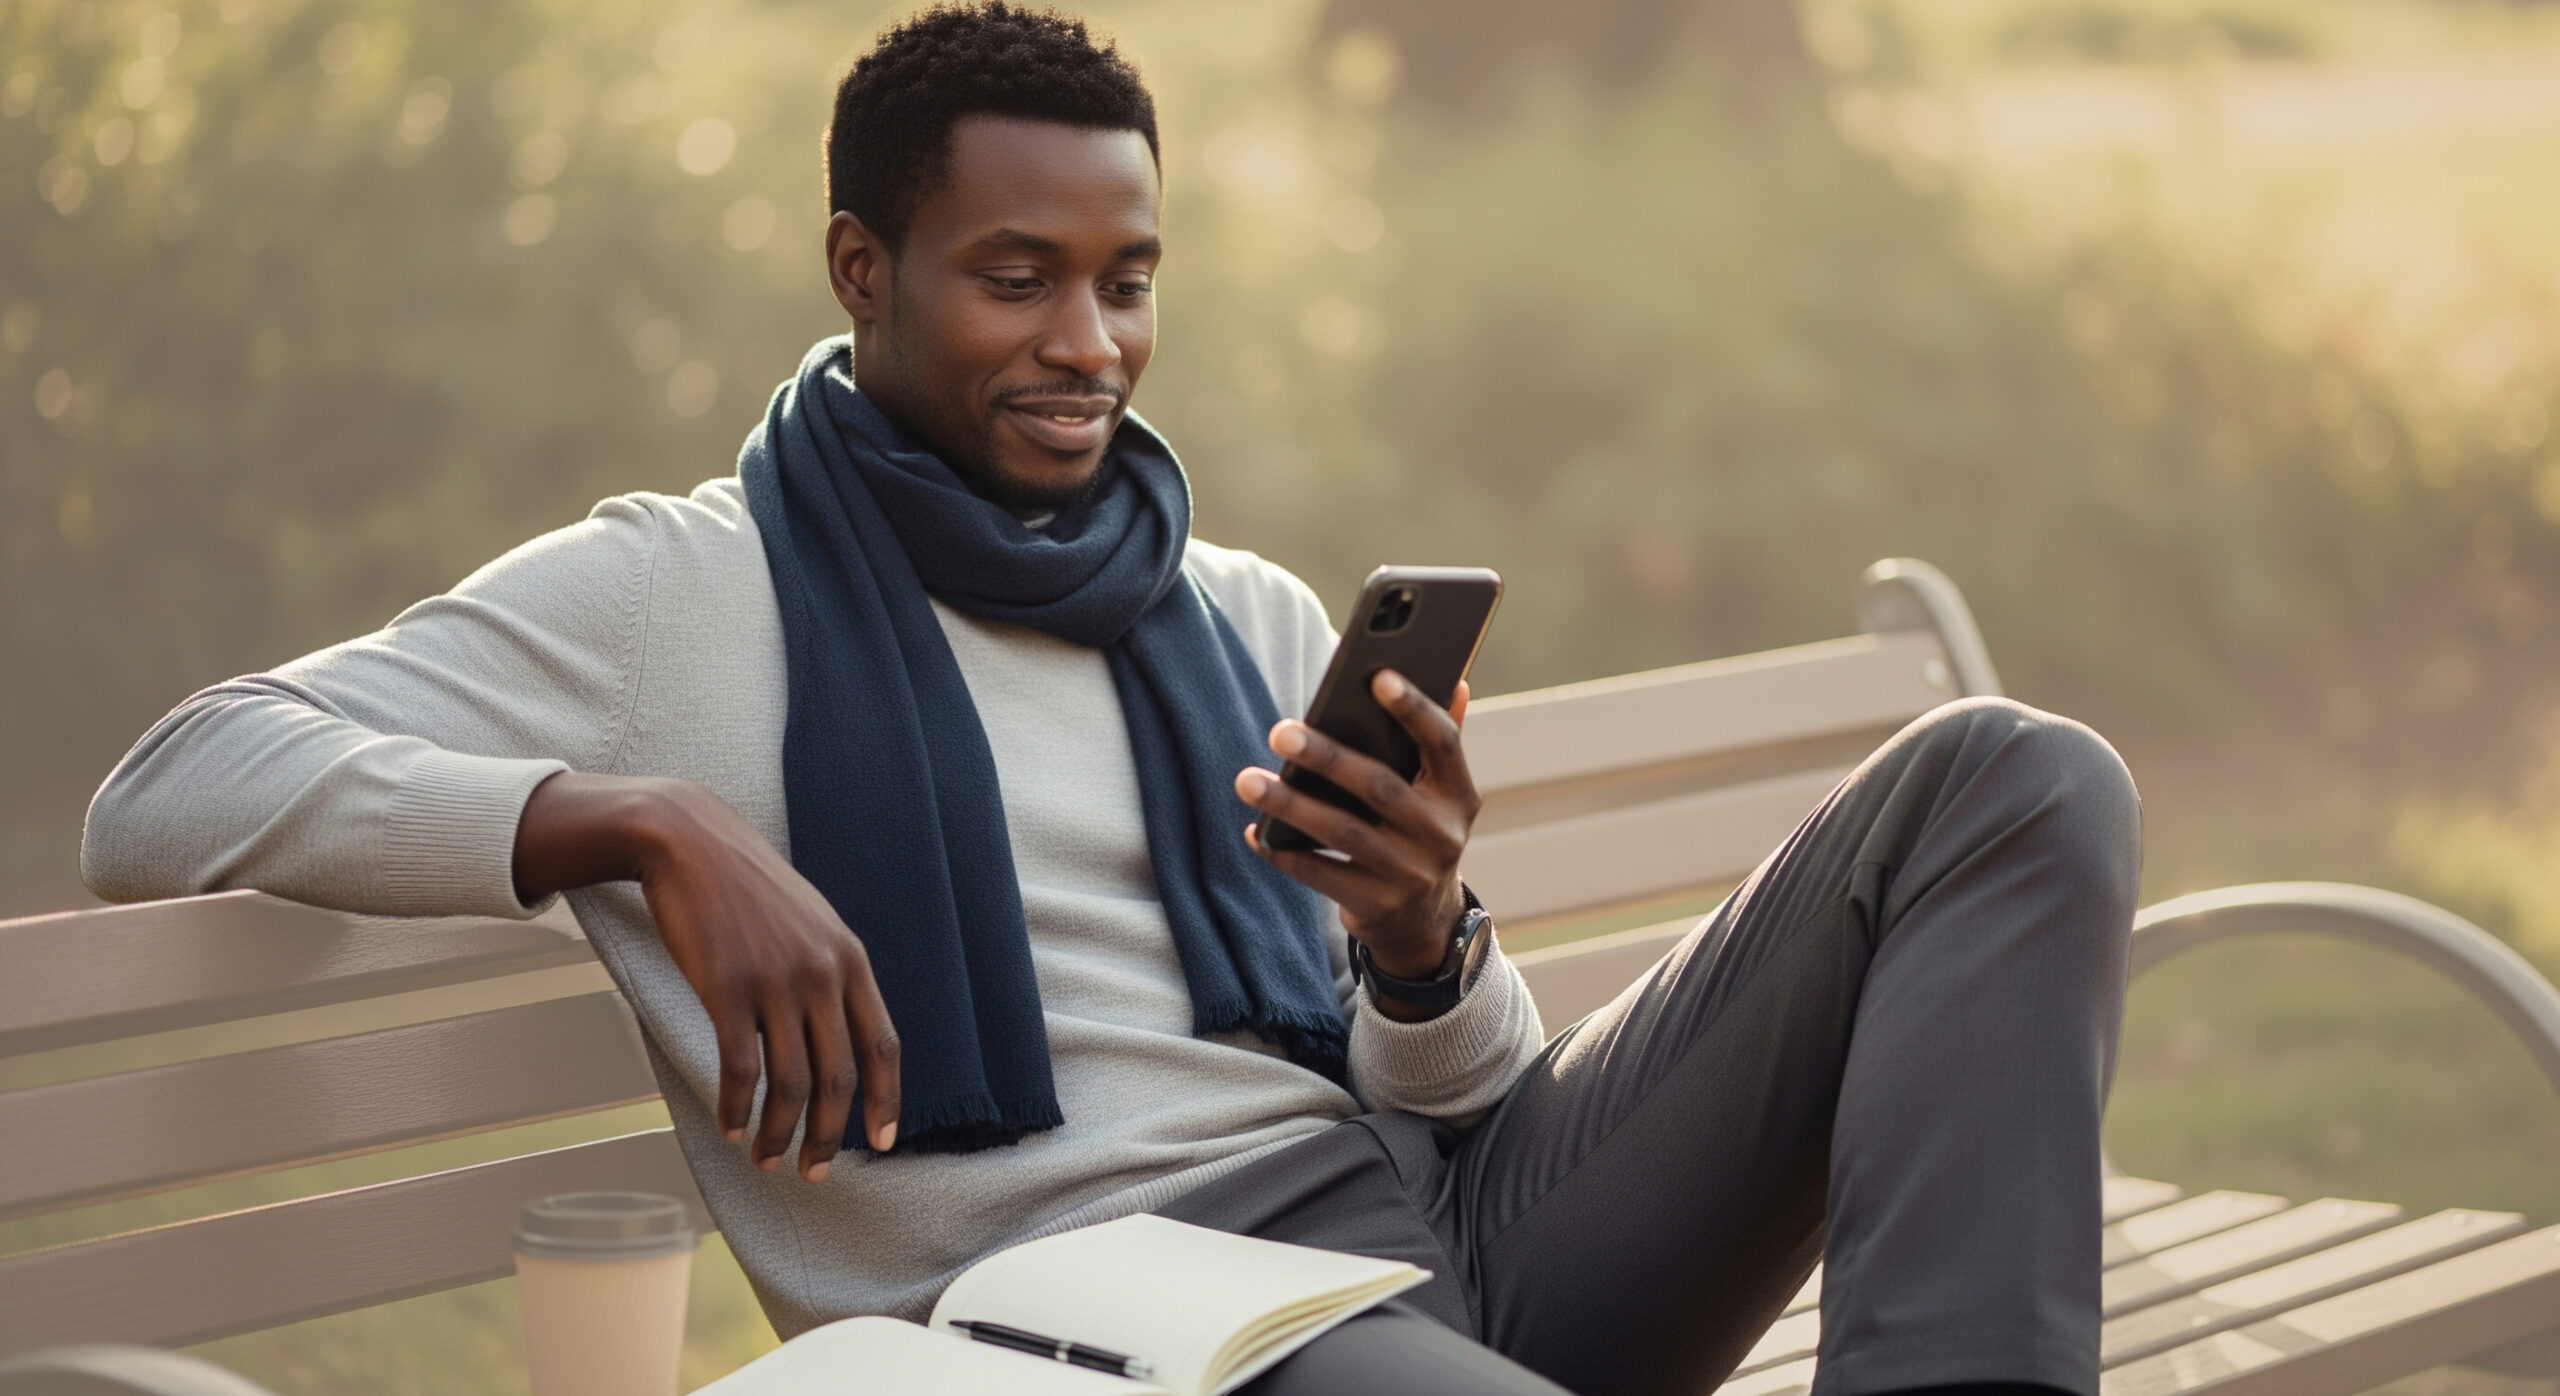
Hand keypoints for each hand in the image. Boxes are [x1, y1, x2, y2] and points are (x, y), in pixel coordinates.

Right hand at [514, 773, 900, 1181]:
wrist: (692, 843)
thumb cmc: (751, 889)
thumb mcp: (813, 924)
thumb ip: (832, 976)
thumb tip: (839, 1039)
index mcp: (851, 960)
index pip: (882, 1045)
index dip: (886, 1100)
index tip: (882, 1142)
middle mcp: (821, 974)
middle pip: (837, 1078)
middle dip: (828, 1136)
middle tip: (814, 1172)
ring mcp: (774, 982)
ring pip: (789, 1084)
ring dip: (779, 1133)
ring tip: (767, 1160)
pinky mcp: (725, 988)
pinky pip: (739, 1070)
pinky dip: (736, 1109)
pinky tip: (731, 1129)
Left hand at [1235, 673, 1479, 1021]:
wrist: (1424, 921)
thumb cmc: (1418, 833)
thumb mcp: (1439, 795)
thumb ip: (1442, 741)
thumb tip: (1455, 681)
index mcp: (1459, 795)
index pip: (1442, 743)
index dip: (1414, 709)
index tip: (1377, 677)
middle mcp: (1441, 835)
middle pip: (1379, 787)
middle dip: (1327, 757)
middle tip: (1280, 730)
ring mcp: (1410, 874)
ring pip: (1342, 832)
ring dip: (1290, 805)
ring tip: (1247, 780)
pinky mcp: (1377, 905)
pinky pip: (1320, 874)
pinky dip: (1284, 852)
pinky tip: (1254, 831)